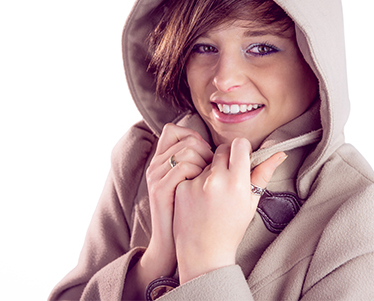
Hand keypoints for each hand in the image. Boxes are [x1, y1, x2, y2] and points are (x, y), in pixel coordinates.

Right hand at [135, 124, 212, 288]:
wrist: (173, 243)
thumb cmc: (189, 212)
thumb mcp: (190, 182)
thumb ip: (196, 163)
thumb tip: (218, 147)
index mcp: (161, 160)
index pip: (173, 130)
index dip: (193, 136)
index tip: (206, 153)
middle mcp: (155, 164)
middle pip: (185, 139)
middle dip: (205, 151)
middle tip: (212, 169)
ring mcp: (156, 176)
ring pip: (187, 151)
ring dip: (204, 162)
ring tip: (208, 179)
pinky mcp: (159, 189)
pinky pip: (183, 167)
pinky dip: (198, 173)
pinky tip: (202, 186)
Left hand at [173, 137, 285, 283]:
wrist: (204, 253)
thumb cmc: (231, 229)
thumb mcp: (252, 202)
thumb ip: (264, 174)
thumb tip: (279, 153)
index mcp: (237, 182)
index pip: (239, 144)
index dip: (241, 149)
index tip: (241, 157)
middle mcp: (216, 179)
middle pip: (222, 149)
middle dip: (226, 158)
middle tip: (228, 176)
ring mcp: (196, 183)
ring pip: (206, 162)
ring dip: (211, 171)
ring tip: (212, 194)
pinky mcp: (182, 187)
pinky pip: (192, 173)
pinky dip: (195, 182)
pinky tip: (198, 200)